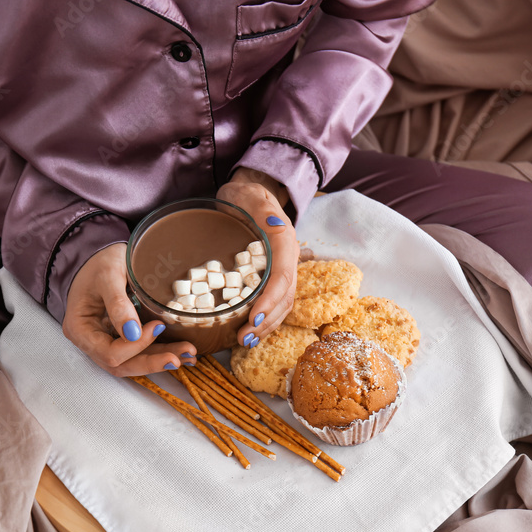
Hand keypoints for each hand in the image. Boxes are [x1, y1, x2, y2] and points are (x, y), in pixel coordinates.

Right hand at [63, 243, 196, 375]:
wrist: (100, 257)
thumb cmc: (99, 263)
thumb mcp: (108, 275)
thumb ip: (118, 303)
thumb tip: (133, 333)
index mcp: (80, 329)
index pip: (109, 353)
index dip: (135, 345)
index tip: (157, 326)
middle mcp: (91, 342)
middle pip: (122, 364)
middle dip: (152, 362)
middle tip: (180, 356)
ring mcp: (105, 342)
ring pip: (133, 362)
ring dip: (160, 360)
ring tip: (187, 355)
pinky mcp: (120, 339)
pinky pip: (138, 353)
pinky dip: (159, 353)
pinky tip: (180, 352)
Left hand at [216, 167, 298, 347]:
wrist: (251, 191)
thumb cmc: (246, 194)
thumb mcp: (251, 196)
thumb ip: (261, 209)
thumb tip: (272, 224)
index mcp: (284, 242)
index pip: (283, 277)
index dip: (269, 301)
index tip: (252, 317)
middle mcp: (288, 258)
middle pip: (285, 297)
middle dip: (266, 321)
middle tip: (244, 338)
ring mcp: (282, 268)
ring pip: (282, 304)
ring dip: (266, 325)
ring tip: (245, 340)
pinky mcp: (272, 275)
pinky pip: (275, 302)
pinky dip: (265, 320)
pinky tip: (250, 331)